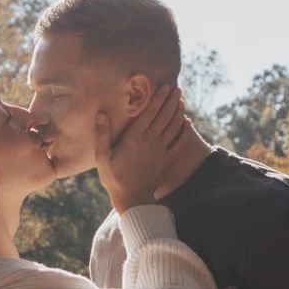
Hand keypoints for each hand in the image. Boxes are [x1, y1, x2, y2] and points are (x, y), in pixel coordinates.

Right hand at [95, 83, 202, 210]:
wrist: (133, 201)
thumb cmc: (114, 179)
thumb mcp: (102, 158)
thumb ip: (102, 135)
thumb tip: (101, 113)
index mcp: (134, 138)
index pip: (149, 113)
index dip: (158, 99)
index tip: (164, 87)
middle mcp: (150, 141)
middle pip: (164, 117)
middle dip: (171, 101)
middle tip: (177, 89)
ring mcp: (161, 151)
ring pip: (173, 127)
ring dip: (178, 112)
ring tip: (181, 101)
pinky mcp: (167, 161)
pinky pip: (179, 144)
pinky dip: (184, 132)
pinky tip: (187, 123)